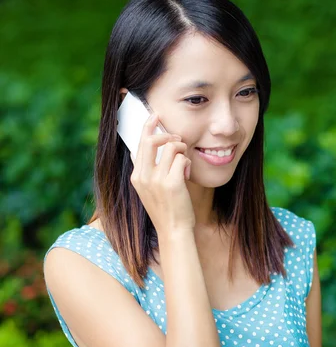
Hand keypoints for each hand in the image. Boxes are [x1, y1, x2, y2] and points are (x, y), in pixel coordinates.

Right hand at [130, 113, 194, 234]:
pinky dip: (188, 163)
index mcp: (136, 177)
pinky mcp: (172, 183)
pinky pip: (182, 158)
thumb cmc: (165, 210)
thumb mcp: (149, 190)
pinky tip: (188, 174)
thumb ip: (145, 171)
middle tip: (177, 138)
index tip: (155, 116)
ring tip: (185, 163)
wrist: (173, 230)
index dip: (148, 127)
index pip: (139, 144)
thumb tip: (140, 150)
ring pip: (171, 147)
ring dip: (182, 150)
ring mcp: (157, 180)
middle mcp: (143, 176)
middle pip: (151, 140)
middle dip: (166, 134)